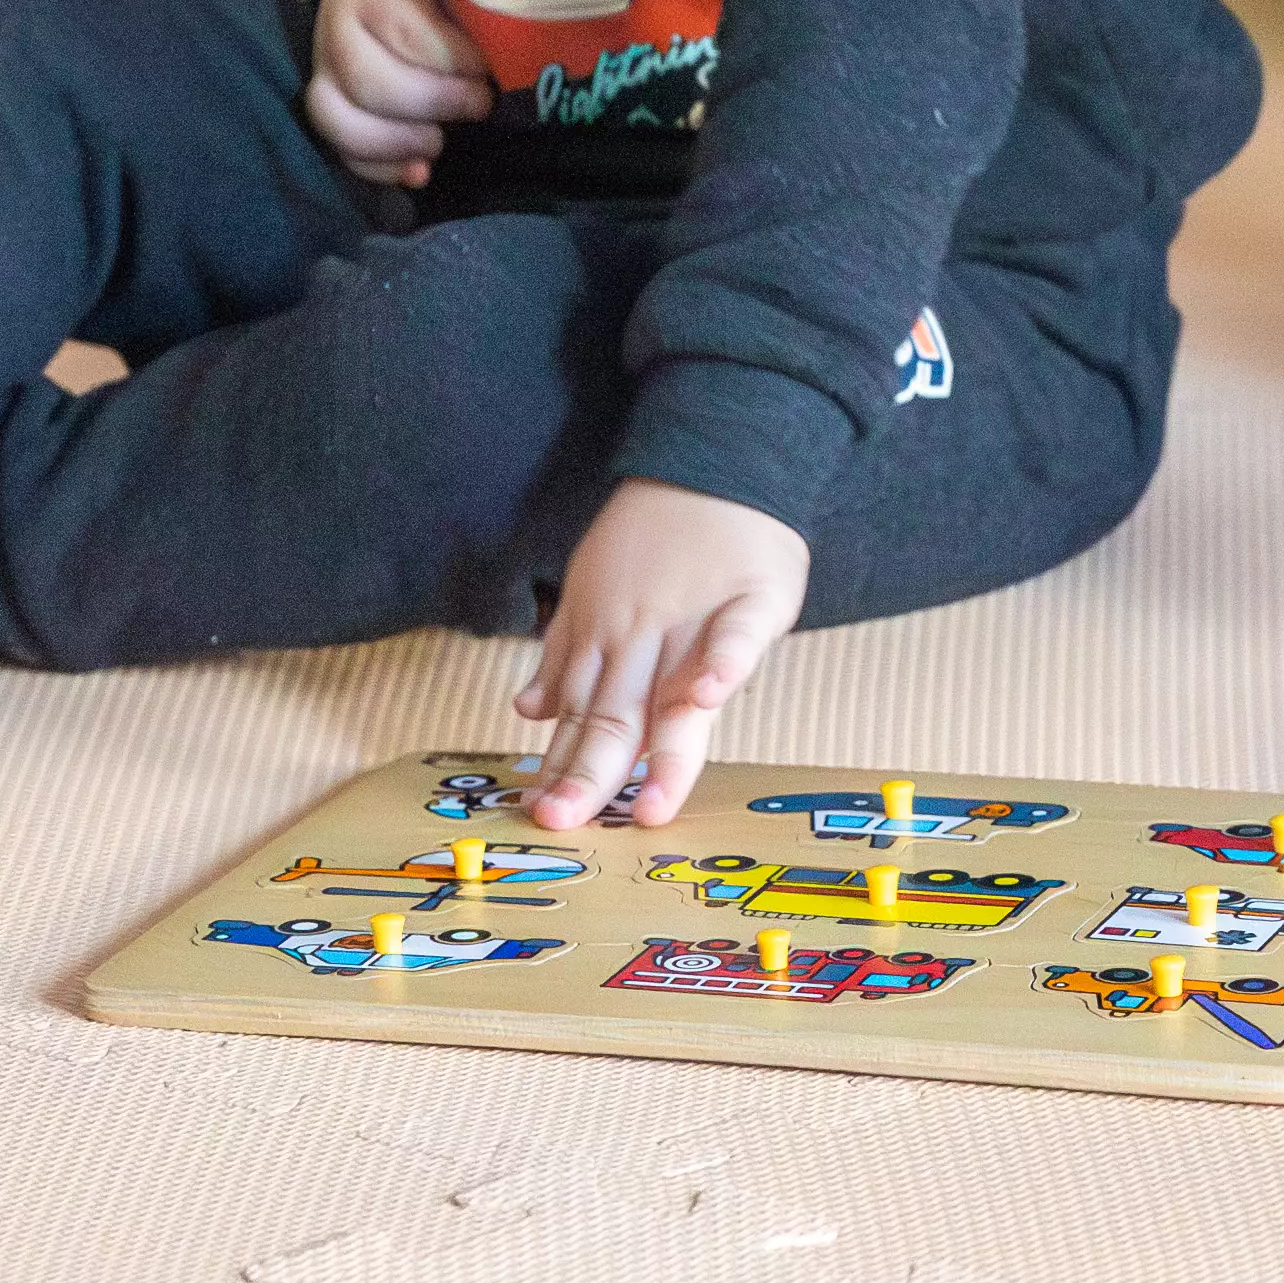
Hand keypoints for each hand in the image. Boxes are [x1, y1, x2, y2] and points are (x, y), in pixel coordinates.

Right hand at [304, 0, 492, 187]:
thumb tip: (520, 49)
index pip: (407, 34)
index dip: (455, 60)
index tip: (491, 67)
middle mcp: (337, 29)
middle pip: (369, 84)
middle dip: (432, 103)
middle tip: (479, 105)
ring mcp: (324, 69)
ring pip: (337, 119)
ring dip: (396, 143)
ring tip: (440, 142)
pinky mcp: (328, 102)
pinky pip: (336, 147)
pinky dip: (377, 168)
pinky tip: (419, 172)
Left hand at [514, 482, 808, 827]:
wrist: (716, 459)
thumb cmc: (659, 532)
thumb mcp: (595, 585)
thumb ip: (566, 651)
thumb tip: (530, 711)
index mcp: (610, 640)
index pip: (581, 717)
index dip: (562, 767)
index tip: (540, 815)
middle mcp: (646, 639)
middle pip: (617, 717)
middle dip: (590, 775)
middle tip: (564, 822)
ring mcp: (697, 620)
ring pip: (672, 696)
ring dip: (659, 751)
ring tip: (649, 802)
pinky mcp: (753, 598)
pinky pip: (736, 635)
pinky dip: (722, 664)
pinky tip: (709, 696)